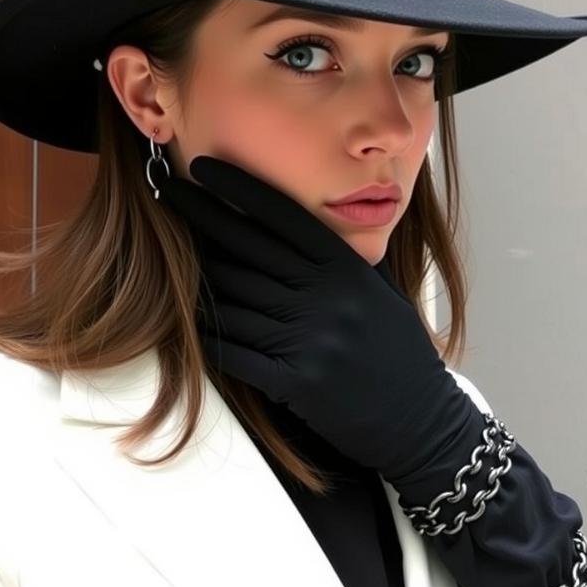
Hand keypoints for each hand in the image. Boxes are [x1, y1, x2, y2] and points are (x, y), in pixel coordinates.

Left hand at [160, 155, 476, 487]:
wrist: (420, 420)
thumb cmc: (399, 352)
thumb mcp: (383, 292)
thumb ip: (349, 257)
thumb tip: (321, 215)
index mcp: (346, 270)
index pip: (283, 216)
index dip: (240, 187)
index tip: (205, 166)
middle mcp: (326, 298)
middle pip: (248, 248)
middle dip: (201, 216)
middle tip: (167, 192)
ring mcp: (311, 340)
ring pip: (235, 299)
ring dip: (196, 278)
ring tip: (166, 254)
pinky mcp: (296, 382)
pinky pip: (237, 352)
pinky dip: (208, 338)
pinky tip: (183, 321)